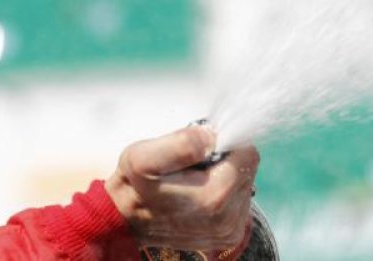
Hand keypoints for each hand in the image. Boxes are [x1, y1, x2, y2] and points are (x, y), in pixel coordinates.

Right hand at [104, 126, 258, 250]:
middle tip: (191, 163)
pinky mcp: (229, 236)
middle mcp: (228, 219)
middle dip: (223, 157)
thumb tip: (212, 136)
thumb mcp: (143, 157)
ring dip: (223, 174)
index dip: (224, 140)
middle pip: (247, 168)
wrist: (126, 220)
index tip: (200, 144)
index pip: (246, 153)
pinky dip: (222, 191)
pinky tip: (197, 193)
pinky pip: (239, 201)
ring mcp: (229, 231)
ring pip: (244, 184)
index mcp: (213, 197)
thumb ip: (180, 144)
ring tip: (192, 178)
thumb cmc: (134, 185)